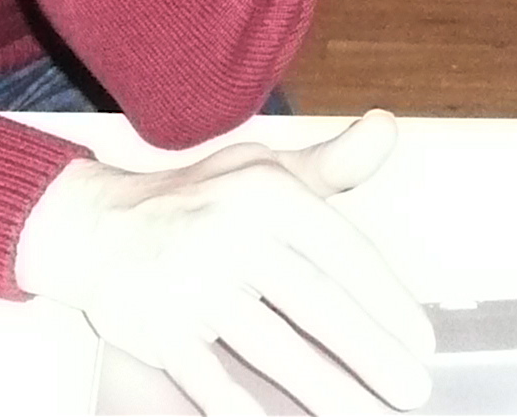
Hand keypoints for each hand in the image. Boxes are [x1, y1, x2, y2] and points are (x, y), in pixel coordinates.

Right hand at [16, 111, 434, 415]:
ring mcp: (191, 282)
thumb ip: (333, 162)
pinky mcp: (157, 328)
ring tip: (365, 416)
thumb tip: (386, 128)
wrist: (96, 225)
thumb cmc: (200, 200)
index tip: (420, 339)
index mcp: (266, 192)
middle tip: (412, 389)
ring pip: (271, 346)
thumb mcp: (264, 168)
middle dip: (370, 353)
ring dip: (324, 390)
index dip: (386, 299)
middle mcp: (230, 232)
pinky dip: (240, 408)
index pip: (342, 250)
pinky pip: (208, 377)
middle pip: (315, 303)